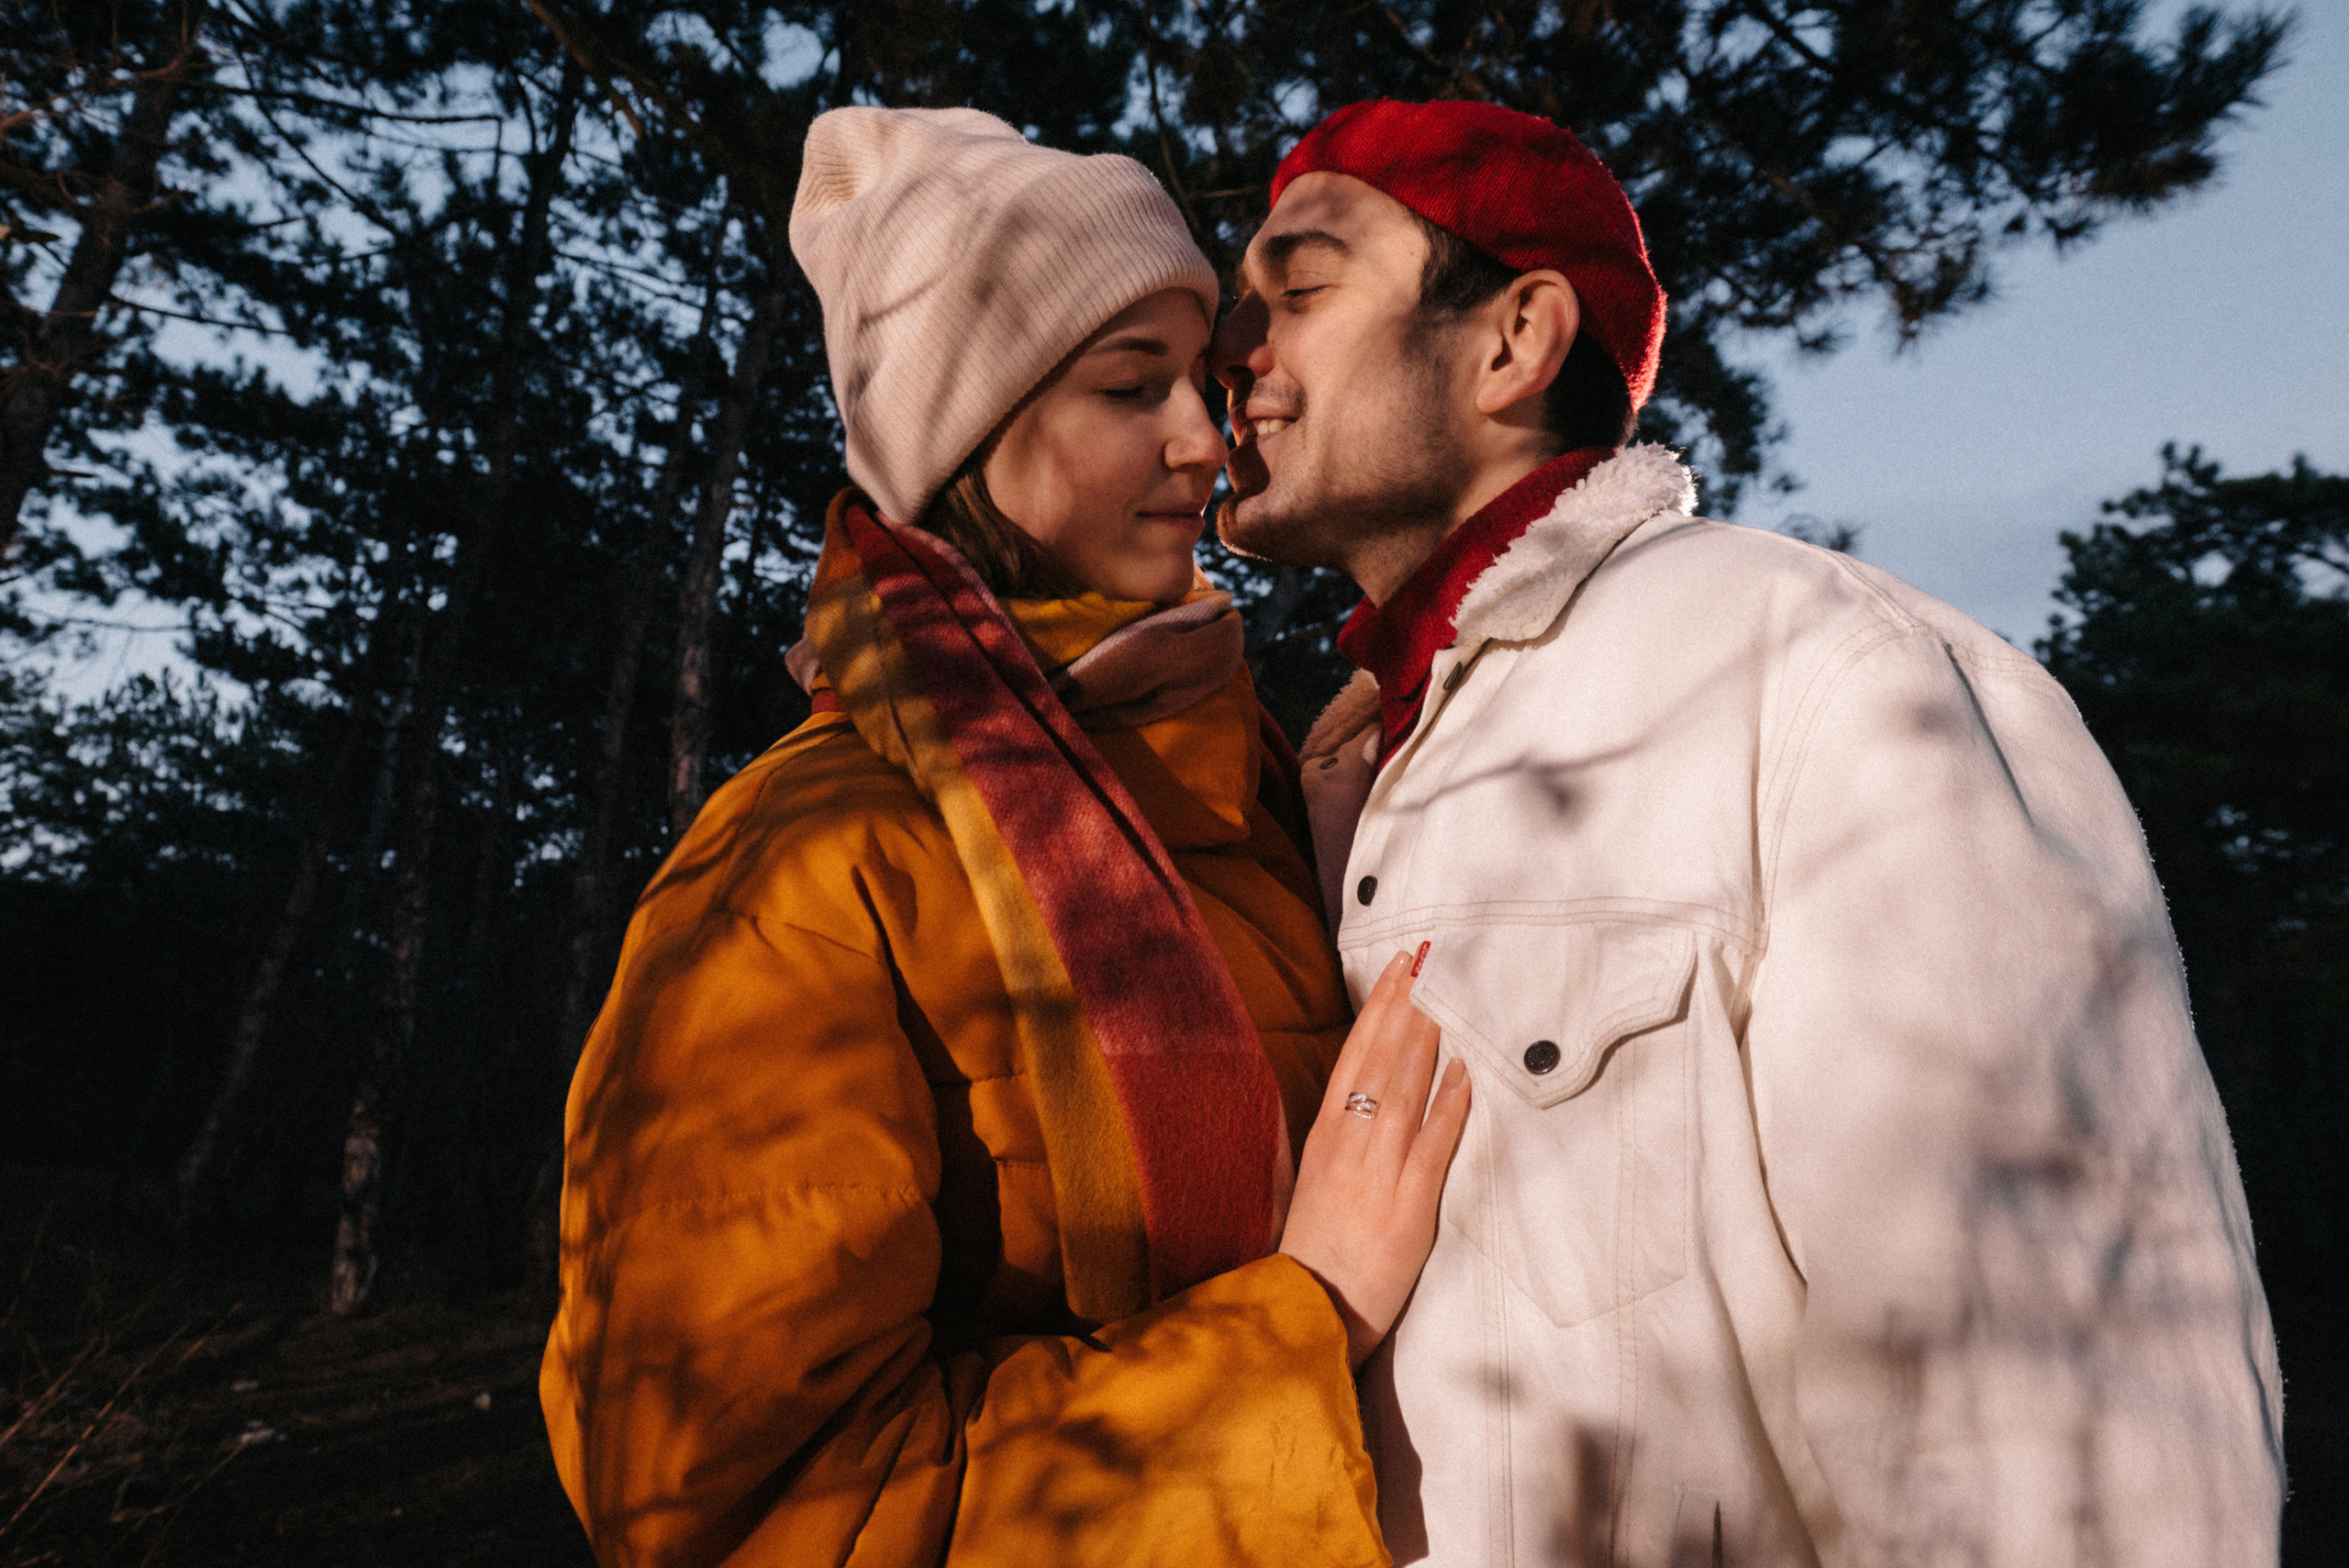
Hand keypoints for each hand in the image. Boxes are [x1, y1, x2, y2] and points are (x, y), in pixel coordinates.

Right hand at [1279, 949, 1470, 1367]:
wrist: (1308, 1314)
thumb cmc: (1316, 1250)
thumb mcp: (1318, 1182)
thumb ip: (1344, 1137)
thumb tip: (1372, 1092)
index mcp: (1323, 1138)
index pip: (1352, 1057)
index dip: (1378, 1010)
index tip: (1398, 969)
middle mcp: (1347, 1147)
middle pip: (1378, 1062)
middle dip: (1404, 1007)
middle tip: (1428, 959)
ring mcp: (1376, 1175)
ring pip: (1404, 1092)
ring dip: (1426, 1040)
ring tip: (1447, 997)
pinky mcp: (1407, 1209)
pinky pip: (1432, 1147)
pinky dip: (1450, 1107)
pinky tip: (1467, 1073)